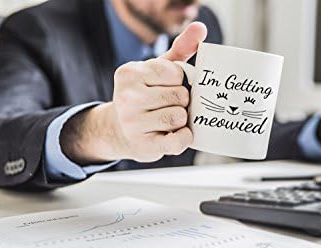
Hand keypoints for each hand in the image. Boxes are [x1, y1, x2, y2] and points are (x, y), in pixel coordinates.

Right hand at [60, 22, 206, 164]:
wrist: (120, 131)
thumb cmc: (144, 96)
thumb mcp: (157, 70)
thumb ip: (180, 49)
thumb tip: (200, 29)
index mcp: (129, 73)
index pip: (175, 72)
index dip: (180, 81)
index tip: (169, 86)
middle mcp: (126, 97)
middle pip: (180, 95)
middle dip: (183, 101)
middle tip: (170, 104)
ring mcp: (133, 124)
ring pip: (179, 117)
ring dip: (182, 119)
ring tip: (170, 119)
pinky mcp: (145, 146)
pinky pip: (177, 141)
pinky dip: (184, 137)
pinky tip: (179, 133)